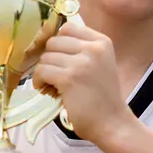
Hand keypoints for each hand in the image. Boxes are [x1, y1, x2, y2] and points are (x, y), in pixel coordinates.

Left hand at [33, 22, 132, 143]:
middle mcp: (93, 49)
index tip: (58, 58)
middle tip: (55, 75)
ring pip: (46, 57)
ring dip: (44, 72)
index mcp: (102, 42)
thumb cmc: (103, 98)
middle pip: (54, 42)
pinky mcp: (69, 78)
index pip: (68, 28)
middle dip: (50, 58)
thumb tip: (50, 42)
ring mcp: (81, 63)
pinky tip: (47, 89)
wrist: (112, 123)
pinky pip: (42, 71)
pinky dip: (39, 81)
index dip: (58, 43)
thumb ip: (82, 50)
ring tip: (53, 85)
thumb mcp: (100, 64)